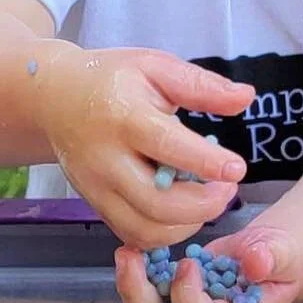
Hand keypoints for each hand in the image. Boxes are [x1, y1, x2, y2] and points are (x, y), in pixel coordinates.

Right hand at [32, 45, 251, 247]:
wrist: (56, 98)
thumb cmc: (112, 80)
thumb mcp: (156, 67)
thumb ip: (202, 85)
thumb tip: (247, 97)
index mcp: (123, 117)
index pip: (167, 146)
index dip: (206, 163)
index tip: (237, 169)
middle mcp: (105, 159)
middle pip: (158, 202)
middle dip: (204, 205)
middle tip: (228, 188)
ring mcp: (95, 188)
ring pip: (146, 229)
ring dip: (188, 225)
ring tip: (208, 200)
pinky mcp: (94, 205)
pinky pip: (133, 235)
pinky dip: (165, 233)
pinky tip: (184, 212)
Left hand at [114, 220, 302, 302]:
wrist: (268, 260)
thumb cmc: (278, 258)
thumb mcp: (282, 251)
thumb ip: (271, 258)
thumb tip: (254, 263)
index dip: (188, 297)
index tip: (187, 263)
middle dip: (141, 296)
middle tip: (130, 256)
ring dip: (132, 287)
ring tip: (126, 253)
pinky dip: (136, 280)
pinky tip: (134, 253)